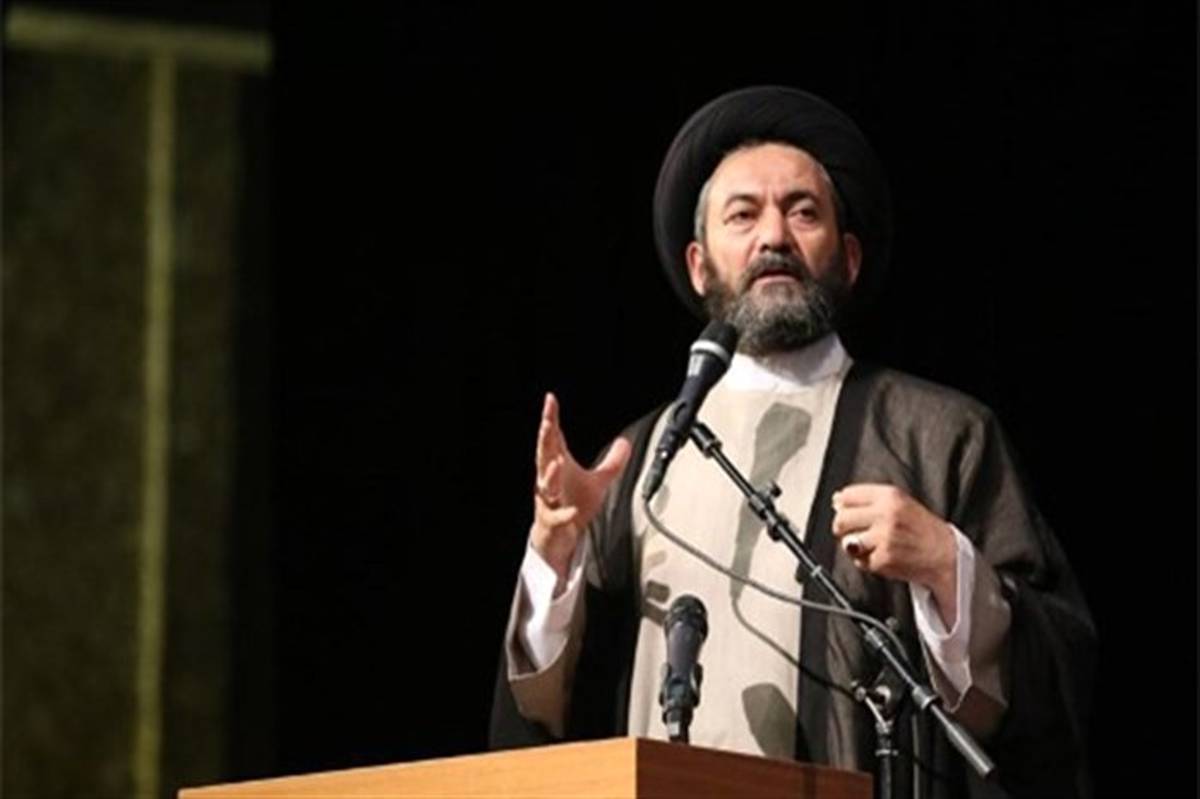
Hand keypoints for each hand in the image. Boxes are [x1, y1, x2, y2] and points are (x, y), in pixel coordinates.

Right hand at [531, 392, 630, 585]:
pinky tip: (572, 512)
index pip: (553, 438)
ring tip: (557, 463)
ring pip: (545, 485)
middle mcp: (549, 480)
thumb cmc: (573, 504)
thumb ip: (612, 462)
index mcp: (557, 465)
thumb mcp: (598, 482)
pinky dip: (564, 514)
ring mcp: (548, 500)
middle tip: (546, 423)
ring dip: (550, 475)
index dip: (550, 418)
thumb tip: (625, 443)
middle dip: (544, 439)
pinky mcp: (551, 521)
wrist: (557, 537)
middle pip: (544, 455)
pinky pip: (557, 517)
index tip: (550, 400)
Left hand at [831, 484, 958, 624]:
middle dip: (843, 528)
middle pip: (841, 519)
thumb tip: (837, 499)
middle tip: (854, 532)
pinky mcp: (884, 559)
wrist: (946, 555)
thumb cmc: (922, 529)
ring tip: (872, 546)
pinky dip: (867, 562)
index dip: (843, 505)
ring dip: (855, 547)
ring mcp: (884, 537)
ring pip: (847, 542)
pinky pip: (859, 562)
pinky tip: (882, 556)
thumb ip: (869, 499)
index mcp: (890, 496)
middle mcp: (886, 514)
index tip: (847, 511)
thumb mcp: (900, 503)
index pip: (847, 495)